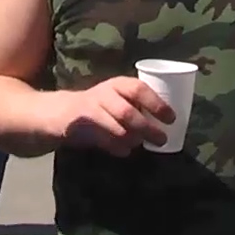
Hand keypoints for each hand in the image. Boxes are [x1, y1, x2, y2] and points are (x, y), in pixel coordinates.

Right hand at [49, 78, 174, 156]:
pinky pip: (103, 141)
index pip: (139, 89)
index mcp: (118, 84)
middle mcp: (104, 94)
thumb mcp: (118, 97)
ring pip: (116, 129)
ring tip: (139, 144)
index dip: (156, 103)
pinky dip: (117, 148)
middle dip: (146, 128)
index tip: (171, 118)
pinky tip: (124, 151)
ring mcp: (90, 110)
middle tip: (161, 139)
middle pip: (127, 112)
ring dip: (132, 140)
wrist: (62, 110)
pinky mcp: (79, 126)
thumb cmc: (100, 105)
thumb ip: (136, 106)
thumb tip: (166, 124)